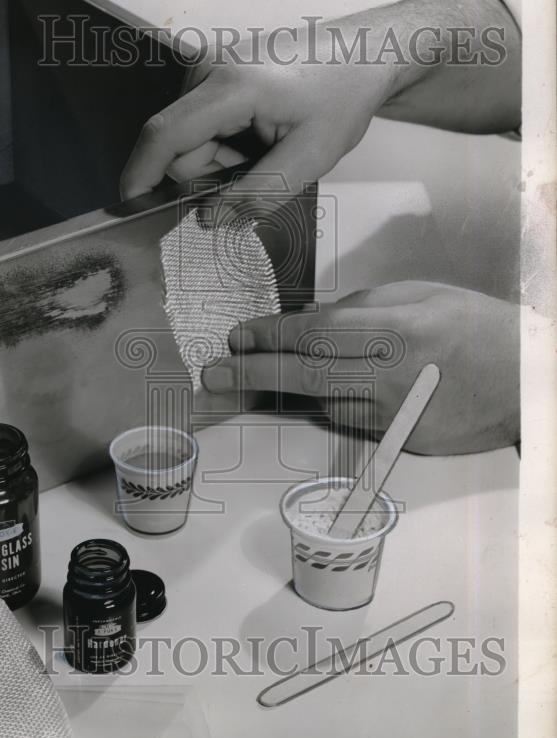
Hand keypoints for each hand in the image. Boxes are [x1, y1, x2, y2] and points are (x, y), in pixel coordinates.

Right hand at [119, 0, 519, 204]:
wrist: (364, 54)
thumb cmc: (342, 101)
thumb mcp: (309, 159)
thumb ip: (257, 194)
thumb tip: (208, 221)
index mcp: (230, 86)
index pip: (163, 135)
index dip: (140, 175)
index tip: (130, 209)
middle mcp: (207, 69)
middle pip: (178, 148)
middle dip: (210, 174)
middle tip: (262, 167)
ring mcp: (207, 66)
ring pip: (190, 142)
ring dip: (221, 160)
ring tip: (268, 146)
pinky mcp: (212, 71)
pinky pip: (201, 126)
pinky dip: (225, 142)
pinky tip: (259, 132)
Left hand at [200, 281, 519, 454]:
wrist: (526, 381)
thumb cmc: (474, 326)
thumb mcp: (420, 295)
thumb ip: (361, 308)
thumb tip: (308, 323)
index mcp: (396, 330)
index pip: (314, 333)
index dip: (269, 336)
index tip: (237, 337)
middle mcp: (391, 376)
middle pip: (304, 377)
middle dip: (251, 375)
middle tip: (212, 376)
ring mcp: (396, 415)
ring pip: (324, 403)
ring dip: (288, 391)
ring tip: (252, 380)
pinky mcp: (401, 441)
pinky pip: (351, 422)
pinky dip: (331, 405)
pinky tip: (326, 392)